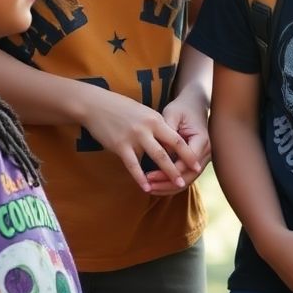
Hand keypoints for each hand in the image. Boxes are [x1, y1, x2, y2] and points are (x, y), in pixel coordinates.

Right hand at [80, 88, 198, 192]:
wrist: (96, 104)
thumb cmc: (120, 109)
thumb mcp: (142, 113)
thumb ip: (155, 127)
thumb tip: (167, 142)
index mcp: (155, 119)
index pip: (176, 138)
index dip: (188, 153)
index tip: (197, 164)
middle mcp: (147, 127)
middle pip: (170, 149)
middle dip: (182, 165)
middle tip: (192, 177)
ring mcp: (134, 136)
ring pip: (155, 158)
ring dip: (167, 173)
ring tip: (176, 185)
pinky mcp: (120, 145)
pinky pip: (133, 165)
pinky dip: (140, 177)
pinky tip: (147, 188)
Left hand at [144, 93, 210, 195]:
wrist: (194, 105)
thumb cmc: (181, 108)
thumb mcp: (172, 114)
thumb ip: (167, 132)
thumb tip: (161, 152)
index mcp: (202, 140)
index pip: (186, 164)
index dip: (167, 172)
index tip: (148, 175)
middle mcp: (206, 152)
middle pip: (188, 177)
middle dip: (167, 184)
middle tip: (148, 187)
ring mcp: (203, 158)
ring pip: (187, 180)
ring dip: (169, 187)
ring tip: (150, 189)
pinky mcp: (196, 161)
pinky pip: (185, 176)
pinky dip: (172, 183)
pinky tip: (157, 185)